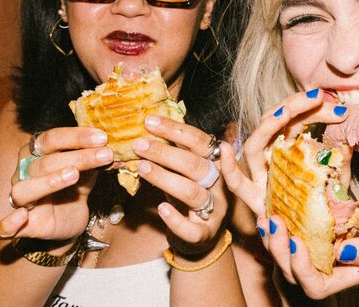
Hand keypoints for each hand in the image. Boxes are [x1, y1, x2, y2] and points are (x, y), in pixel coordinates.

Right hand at [0, 126, 114, 241]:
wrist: (67, 224)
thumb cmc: (73, 192)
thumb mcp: (87, 174)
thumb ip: (95, 162)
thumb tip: (113, 146)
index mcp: (37, 155)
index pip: (51, 138)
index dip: (76, 136)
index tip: (102, 137)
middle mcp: (24, 173)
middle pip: (44, 162)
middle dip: (77, 157)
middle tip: (105, 154)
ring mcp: (20, 200)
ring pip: (24, 189)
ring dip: (49, 181)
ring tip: (74, 175)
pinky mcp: (21, 226)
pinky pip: (4, 227)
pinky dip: (9, 222)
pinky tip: (22, 216)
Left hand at [132, 115, 227, 250]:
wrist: (201, 236)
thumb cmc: (190, 195)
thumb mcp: (186, 172)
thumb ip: (175, 153)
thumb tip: (147, 129)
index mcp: (216, 163)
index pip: (199, 142)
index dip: (175, 130)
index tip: (150, 121)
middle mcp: (219, 184)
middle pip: (194, 165)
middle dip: (165, 152)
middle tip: (139, 144)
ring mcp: (215, 210)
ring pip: (191, 192)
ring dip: (165, 178)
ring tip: (142, 168)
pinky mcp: (205, 234)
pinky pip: (192, 229)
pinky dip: (176, 219)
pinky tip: (161, 208)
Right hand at [220, 88, 350, 220]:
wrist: (319, 240)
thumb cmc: (327, 206)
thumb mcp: (338, 178)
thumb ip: (341, 159)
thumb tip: (348, 138)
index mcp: (290, 148)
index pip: (298, 119)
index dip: (316, 110)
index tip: (340, 109)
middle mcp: (271, 157)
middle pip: (275, 123)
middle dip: (294, 106)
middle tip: (317, 97)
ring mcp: (260, 176)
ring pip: (255, 144)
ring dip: (268, 126)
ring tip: (284, 112)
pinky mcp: (253, 198)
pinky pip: (236, 184)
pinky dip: (229, 168)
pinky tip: (227, 151)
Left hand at [259, 209, 358, 299]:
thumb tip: (342, 251)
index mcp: (355, 275)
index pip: (317, 287)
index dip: (301, 270)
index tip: (296, 242)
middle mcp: (339, 266)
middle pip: (298, 272)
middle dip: (281, 251)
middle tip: (273, 223)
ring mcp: (336, 249)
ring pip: (298, 253)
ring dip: (280, 239)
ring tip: (268, 216)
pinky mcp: (336, 231)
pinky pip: (309, 232)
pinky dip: (293, 221)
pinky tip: (283, 204)